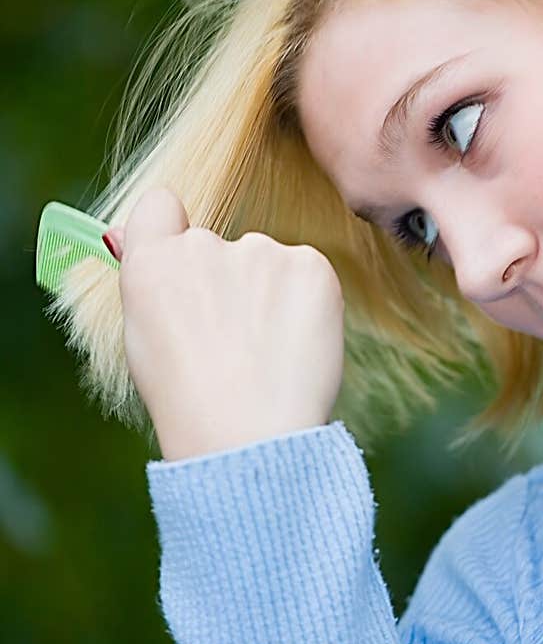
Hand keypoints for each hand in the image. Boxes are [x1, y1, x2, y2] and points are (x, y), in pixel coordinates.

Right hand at [109, 186, 345, 461]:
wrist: (248, 437)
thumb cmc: (188, 401)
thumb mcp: (143, 339)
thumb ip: (147, 280)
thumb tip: (131, 235)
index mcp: (153, 262)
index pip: (159, 206)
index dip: (172, 231)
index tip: (186, 266)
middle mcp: (204, 245)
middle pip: (219, 246)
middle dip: (228, 282)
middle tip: (234, 343)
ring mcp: (261, 251)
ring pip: (268, 263)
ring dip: (270, 295)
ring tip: (266, 355)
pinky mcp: (311, 265)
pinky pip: (307, 274)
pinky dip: (306, 304)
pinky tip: (295, 346)